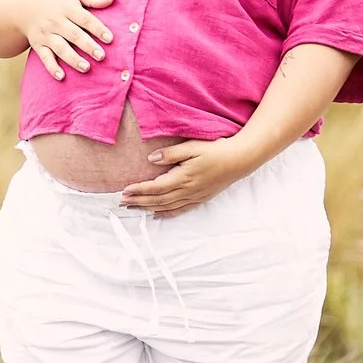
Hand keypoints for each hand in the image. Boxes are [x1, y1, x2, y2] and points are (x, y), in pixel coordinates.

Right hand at [19, 0, 114, 80]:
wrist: (26, 9)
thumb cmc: (57, 2)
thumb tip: (111, 0)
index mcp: (67, 8)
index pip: (85, 19)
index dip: (97, 28)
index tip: (110, 39)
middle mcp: (56, 22)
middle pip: (73, 34)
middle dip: (87, 46)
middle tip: (101, 56)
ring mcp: (46, 35)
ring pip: (60, 47)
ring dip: (73, 58)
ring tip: (86, 68)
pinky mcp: (38, 46)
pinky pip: (45, 57)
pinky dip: (52, 67)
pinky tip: (61, 77)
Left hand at [120, 140, 249, 216]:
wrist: (240, 160)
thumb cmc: (216, 150)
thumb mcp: (192, 147)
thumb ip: (171, 154)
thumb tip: (151, 159)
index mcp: (183, 177)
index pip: (155, 187)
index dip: (139, 191)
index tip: (124, 191)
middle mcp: (187, 190)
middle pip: (157, 199)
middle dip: (138, 202)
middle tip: (122, 203)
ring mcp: (194, 196)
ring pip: (167, 206)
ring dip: (148, 208)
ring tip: (134, 208)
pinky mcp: (201, 198)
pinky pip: (180, 209)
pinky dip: (167, 213)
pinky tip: (157, 215)